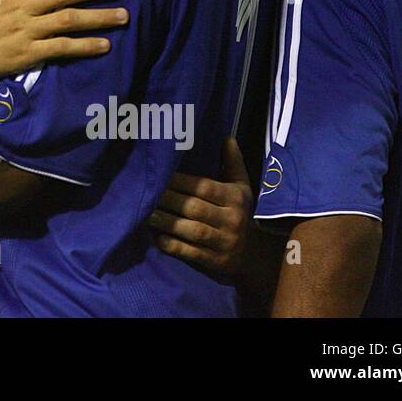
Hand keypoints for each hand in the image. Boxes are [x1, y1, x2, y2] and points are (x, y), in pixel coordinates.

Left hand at [149, 137, 253, 274]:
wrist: (254, 255)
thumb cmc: (240, 213)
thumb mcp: (242, 188)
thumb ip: (233, 163)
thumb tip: (228, 138)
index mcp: (235, 199)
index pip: (204, 188)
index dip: (180, 182)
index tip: (159, 176)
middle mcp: (231, 220)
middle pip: (195, 208)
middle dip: (169, 200)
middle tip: (147, 193)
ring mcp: (223, 243)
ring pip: (193, 230)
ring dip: (168, 222)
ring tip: (147, 214)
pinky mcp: (215, 262)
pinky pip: (191, 253)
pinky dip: (174, 245)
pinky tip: (158, 238)